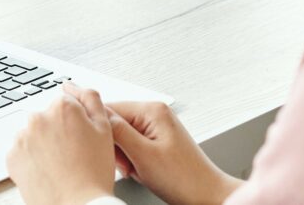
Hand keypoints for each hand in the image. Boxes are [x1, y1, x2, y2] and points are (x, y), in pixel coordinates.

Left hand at [6, 84, 115, 204]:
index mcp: (62, 107)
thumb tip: (73, 85)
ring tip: (59, 165)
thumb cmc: (94, 173)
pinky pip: (21, 152)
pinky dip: (30, 159)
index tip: (79, 139)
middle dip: (56, 131)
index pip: (65, 104)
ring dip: (42, 144)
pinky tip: (46, 170)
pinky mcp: (12, 157)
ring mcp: (22, 138)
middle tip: (71, 154)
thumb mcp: (105, 129)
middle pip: (47, 118)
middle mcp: (38, 117)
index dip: (74, 123)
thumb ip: (91, 99)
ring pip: (33, 134)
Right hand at [108, 100, 242, 204]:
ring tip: (136, 169)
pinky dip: (132, 158)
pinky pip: (134, 144)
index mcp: (152, 110)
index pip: (110, 108)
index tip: (101, 150)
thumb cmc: (183, 178)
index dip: (101, 131)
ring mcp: (157, 125)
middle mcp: (155, 113)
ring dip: (124, 154)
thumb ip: (118, 132)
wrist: (205, 194)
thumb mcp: (143, 155)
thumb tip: (98, 114)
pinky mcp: (158, 138)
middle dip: (116, 146)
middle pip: (116, 122)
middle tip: (126, 164)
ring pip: (123, 135)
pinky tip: (141, 169)